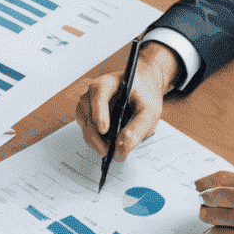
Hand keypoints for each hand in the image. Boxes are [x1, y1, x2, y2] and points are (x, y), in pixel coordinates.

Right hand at [75, 42, 180, 160]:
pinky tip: (106, 145)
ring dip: (93, 139)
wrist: (142, 92)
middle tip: (107, 151)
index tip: (104, 130)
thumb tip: (119, 151)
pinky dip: (94, 139)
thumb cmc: (144, 98)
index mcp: (109, 83)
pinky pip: (86, 129)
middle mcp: (93, 91)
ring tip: (108, 150)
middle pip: (86, 111)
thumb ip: (137, 130)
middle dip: (94, 134)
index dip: (99, 111)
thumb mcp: (149, 112)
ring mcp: (88, 103)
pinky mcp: (88, 115)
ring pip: (84, 123)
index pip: (98, 93)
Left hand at [194, 169, 233, 233]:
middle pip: (208, 201)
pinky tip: (223, 233)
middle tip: (208, 206)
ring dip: (210, 219)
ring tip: (216, 219)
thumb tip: (217, 181)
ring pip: (210, 219)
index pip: (217, 182)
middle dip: (205, 204)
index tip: (198, 187)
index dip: (203, 185)